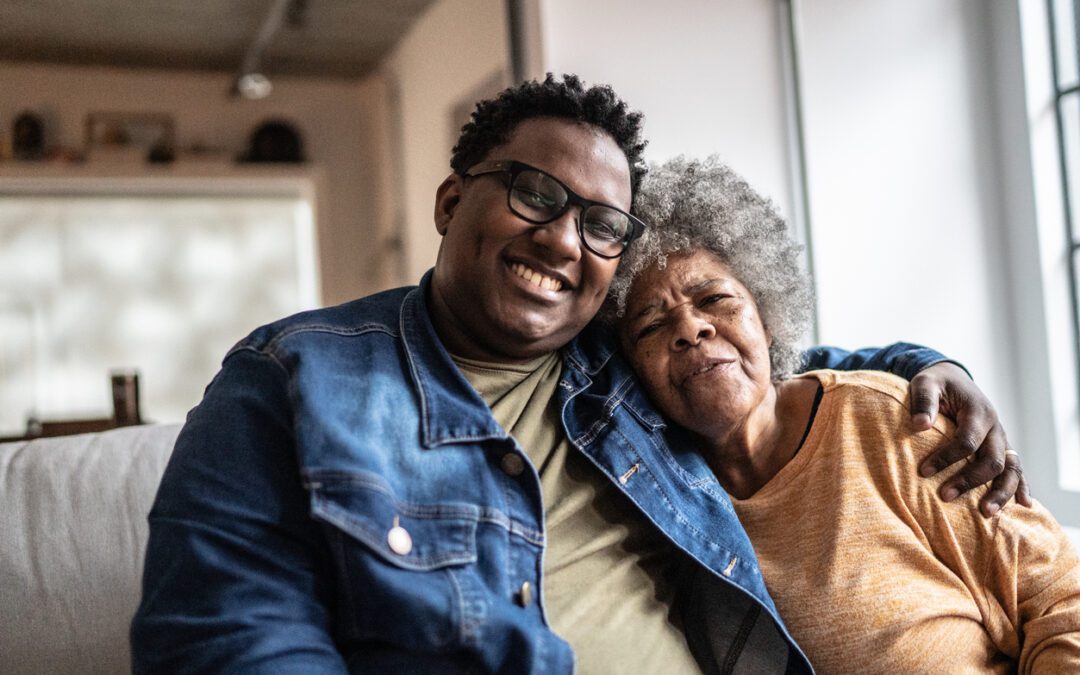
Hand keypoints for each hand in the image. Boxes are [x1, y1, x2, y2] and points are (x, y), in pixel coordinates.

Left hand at [909, 361, 1031, 515]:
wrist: (953, 379)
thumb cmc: (937, 384)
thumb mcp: (925, 383)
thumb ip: (924, 401)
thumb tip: (920, 425)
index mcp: (979, 411)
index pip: (967, 441)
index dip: (946, 458)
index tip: (923, 471)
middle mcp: (995, 427)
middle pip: (992, 460)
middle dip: (970, 481)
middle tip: (945, 497)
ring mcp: (1001, 439)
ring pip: (1011, 469)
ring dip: (1000, 492)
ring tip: (986, 513)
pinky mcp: (1001, 448)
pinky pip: (1017, 469)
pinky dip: (1021, 486)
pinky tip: (1024, 505)